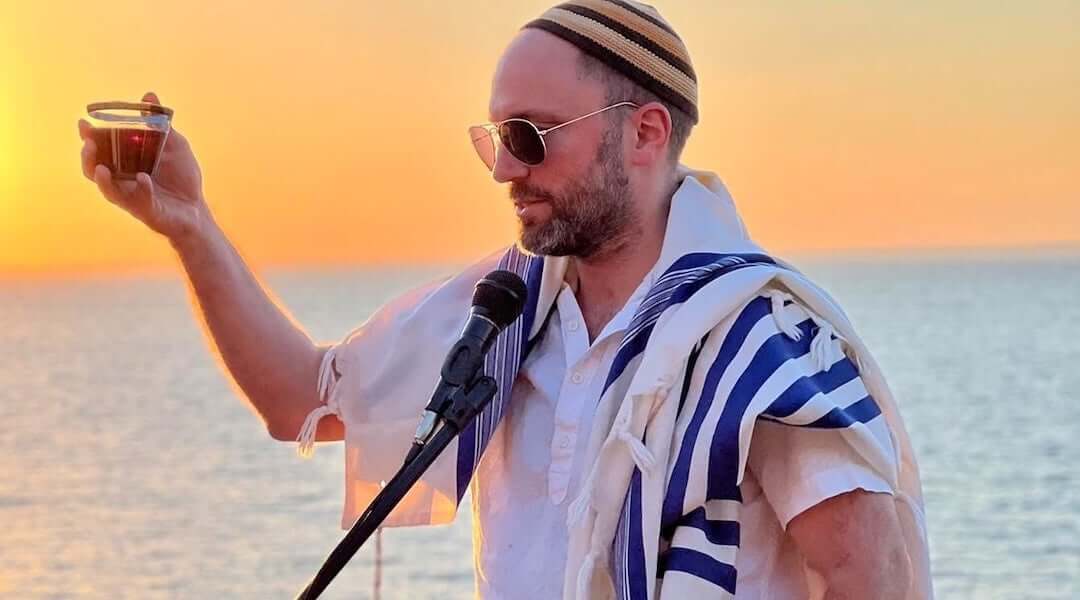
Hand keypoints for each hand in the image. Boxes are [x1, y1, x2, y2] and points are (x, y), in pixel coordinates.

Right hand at [79, 91, 209, 242]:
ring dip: (101, 177)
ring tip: (102, 167)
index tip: (83, 123)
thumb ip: (160, 124)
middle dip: (88, 156)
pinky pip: (136, 200)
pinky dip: (140, 188)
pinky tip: (144, 178)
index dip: (88, 137)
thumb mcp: (174, 145)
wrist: (196, 208)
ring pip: (107, 188)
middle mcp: (122, 180)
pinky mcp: (144, 210)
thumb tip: (149, 96)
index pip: (100, 149)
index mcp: (124, 163)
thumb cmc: (182, 177)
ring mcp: (131, 196)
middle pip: (93, 169)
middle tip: (89, 143)